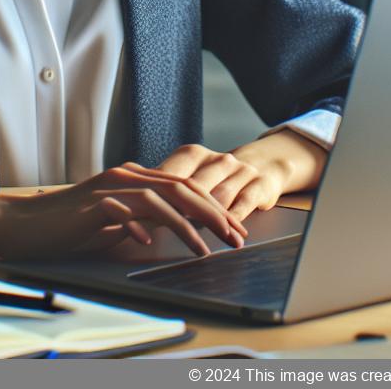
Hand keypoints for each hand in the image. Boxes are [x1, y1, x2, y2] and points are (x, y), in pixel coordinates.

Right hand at [0, 164, 247, 259]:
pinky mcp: (90, 205)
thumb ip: (143, 217)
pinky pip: (120, 211)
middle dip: (212, 213)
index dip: (213, 206)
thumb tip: (175, 227)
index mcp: (135, 177)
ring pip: (158, 199)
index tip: (234, 227)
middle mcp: (127, 176)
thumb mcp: (115, 221)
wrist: (23, 223)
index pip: (184, 187)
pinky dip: (137, 227)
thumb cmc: (69, 225)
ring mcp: (109, 188)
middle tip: (235, 236)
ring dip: (185, 225)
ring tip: (204, 249)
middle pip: (181, 188)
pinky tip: (149, 244)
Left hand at [155, 130, 327, 222]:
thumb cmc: (215, 177)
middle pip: (195, 186)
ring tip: (193, 235)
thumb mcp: (188, 175)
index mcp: (192, 155)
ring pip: (221, 195)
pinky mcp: (260, 185)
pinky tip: (225, 231)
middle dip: (179, 210)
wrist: (266, 163)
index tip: (140, 217)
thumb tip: (124, 207)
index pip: (171, 176)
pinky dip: (233, 217)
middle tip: (160, 230)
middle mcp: (217, 160)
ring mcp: (240, 171)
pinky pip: (246, 202)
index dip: (155, 196)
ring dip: (207, 217)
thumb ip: (161, 189)